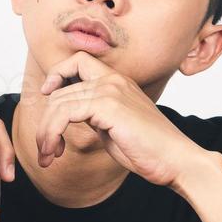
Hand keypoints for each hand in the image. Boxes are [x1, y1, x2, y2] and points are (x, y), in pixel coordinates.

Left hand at [36, 51, 208, 188]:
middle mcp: (114, 80)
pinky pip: (64, 113)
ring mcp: (111, 91)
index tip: (47, 94)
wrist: (176, 160)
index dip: (57, 73)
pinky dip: (52, 133)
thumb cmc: (149, 149)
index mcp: (118, 82)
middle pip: (60, 89)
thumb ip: (95, 115)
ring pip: (58, 102)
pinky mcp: (109, 106)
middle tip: (46, 149)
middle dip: (46, 121)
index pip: (78, 60)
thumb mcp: (115, 126)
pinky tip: (56, 151)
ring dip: (45, 133)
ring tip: (48, 155)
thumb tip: (69, 116)